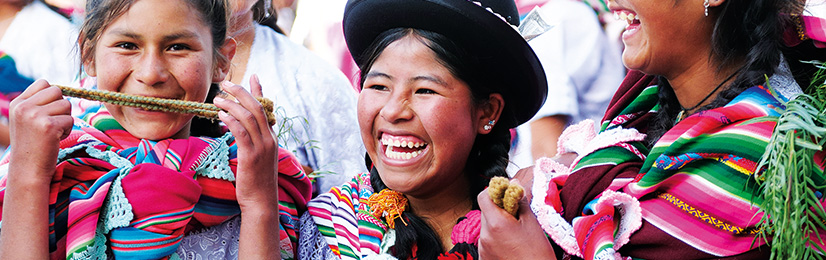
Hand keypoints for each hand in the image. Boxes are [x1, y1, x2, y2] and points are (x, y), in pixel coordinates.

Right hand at [8, 79, 72, 183]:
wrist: (28, 170)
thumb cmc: (33, 145)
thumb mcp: (27, 119)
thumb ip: (38, 103)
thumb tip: (60, 88)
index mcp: (17, 103)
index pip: (43, 83)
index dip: (52, 96)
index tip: (47, 112)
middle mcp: (23, 107)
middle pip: (57, 91)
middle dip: (61, 106)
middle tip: (52, 123)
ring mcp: (35, 115)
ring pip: (66, 104)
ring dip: (65, 119)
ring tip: (52, 132)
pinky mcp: (48, 126)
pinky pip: (70, 119)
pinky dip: (67, 130)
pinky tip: (55, 139)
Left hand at [214, 75, 278, 211]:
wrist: (261, 201)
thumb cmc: (256, 181)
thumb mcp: (257, 157)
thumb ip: (251, 141)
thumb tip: (236, 127)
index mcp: (271, 137)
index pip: (266, 108)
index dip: (259, 90)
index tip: (253, 75)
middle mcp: (270, 138)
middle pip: (257, 107)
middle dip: (241, 92)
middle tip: (226, 83)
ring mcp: (262, 147)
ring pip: (249, 117)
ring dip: (232, 105)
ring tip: (218, 99)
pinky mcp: (252, 155)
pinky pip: (241, 132)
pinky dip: (231, 121)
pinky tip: (220, 116)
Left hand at [477, 181, 555, 259]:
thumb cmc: (537, 254)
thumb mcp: (532, 223)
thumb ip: (520, 202)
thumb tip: (514, 186)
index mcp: (495, 224)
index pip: (483, 196)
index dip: (493, 192)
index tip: (505, 193)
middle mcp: (484, 236)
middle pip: (485, 212)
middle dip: (498, 209)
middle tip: (515, 214)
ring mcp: (482, 249)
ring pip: (486, 227)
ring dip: (497, 225)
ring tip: (515, 233)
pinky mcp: (484, 258)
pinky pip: (486, 242)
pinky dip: (496, 239)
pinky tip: (511, 245)